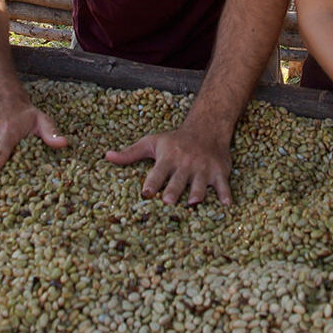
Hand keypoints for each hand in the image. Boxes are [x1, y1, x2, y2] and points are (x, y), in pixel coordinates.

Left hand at [105, 123, 233, 204]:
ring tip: (193, 203)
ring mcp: (203, 169)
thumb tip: (106, 157)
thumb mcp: (152, 142)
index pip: (158, 172)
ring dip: (197, 193)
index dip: (152, 183)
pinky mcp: (219, 173)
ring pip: (200, 184)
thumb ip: (130, 153)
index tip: (146, 193)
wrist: (207, 128)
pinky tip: (226, 204)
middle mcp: (185, 164)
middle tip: (168, 201)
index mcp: (168, 158)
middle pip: (178, 180)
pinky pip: (223, 186)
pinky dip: (225, 194)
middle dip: (174, 190)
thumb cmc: (175, 140)